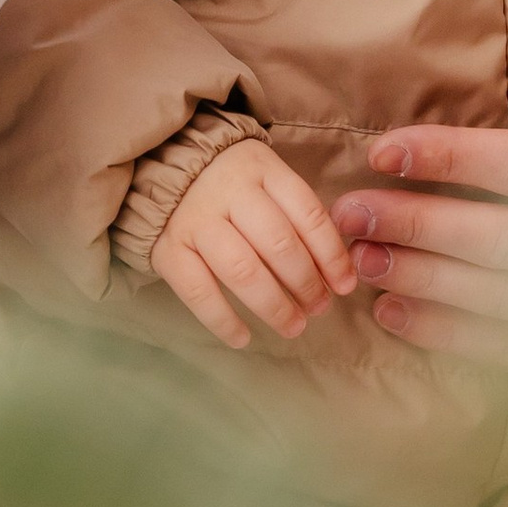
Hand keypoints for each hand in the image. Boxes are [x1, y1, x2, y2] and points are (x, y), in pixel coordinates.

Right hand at [151, 136, 359, 349]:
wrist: (163, 168)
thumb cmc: (231, 182)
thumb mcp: (266, 179)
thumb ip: (297, 216)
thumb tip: (335, 273)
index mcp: (262, 169)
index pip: (307, 213)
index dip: (331, 255)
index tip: (344, 286)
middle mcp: (229, 191)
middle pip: (278, 244)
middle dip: (306, 284)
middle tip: (319, 308)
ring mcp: (196, 219)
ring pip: (243, 270)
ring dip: (274, 306)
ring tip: (293, 326)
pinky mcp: (168, 248)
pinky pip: (198, 291)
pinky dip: (222, 320)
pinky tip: (243, 338)